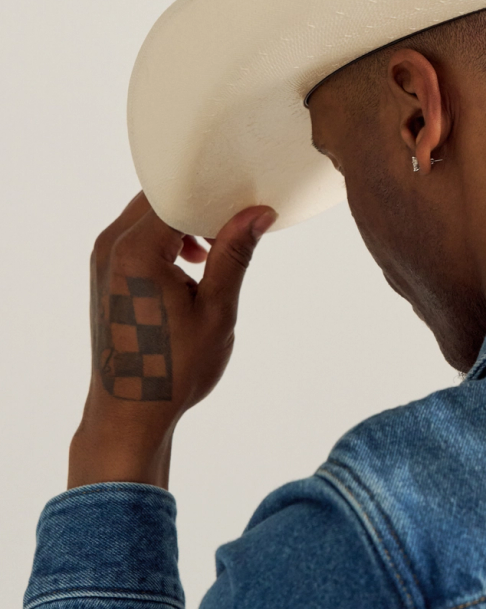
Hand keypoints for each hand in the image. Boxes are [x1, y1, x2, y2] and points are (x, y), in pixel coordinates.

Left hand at [68, 191, 276, 490]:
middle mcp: (111, 247)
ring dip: (185, 224)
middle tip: (237, 225)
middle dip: (201, 206)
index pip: (178, 195)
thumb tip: (259, 213)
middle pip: (161, 199)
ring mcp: (103, 260)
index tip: (246, 205)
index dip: (215, 195)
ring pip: (150, 216)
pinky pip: (139, 237)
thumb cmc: (172, 369)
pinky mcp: (106, 274)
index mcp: (136, 251)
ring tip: (216, 251)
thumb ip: (234, 253)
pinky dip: (168, 240)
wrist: (129, 413)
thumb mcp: (216, 309)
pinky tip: (193, 266)